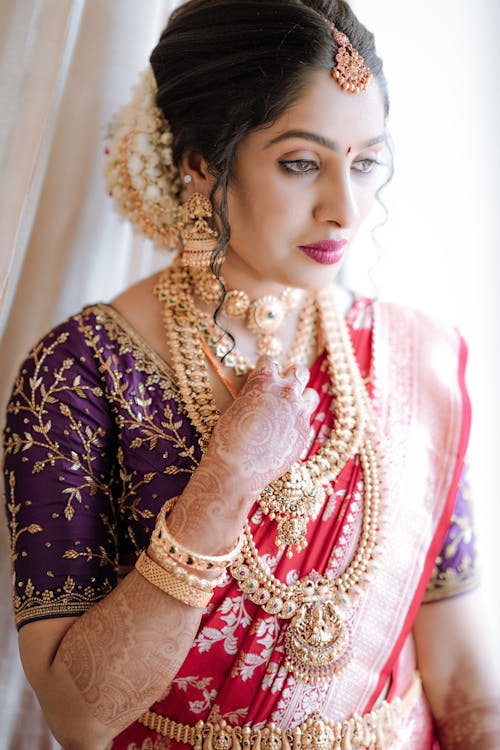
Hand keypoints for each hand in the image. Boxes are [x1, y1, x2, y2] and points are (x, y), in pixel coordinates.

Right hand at [204, 356, 318, 495]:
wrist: (237, 468)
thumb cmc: (227, 439)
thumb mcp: (236, 407)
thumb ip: (254, 395)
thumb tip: (262, 396)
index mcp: (263, 379)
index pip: (270, 360)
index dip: (266, 368)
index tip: (265, 376)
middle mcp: (286, 390)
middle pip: (299, 371)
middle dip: (292, 377)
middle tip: (283, 389)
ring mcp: (299, 411)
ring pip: (311, 394)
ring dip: (302, 398)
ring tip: (291, 409)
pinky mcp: (305, 431)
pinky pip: (307, 419)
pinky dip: (299, 422)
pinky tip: (286, 432)